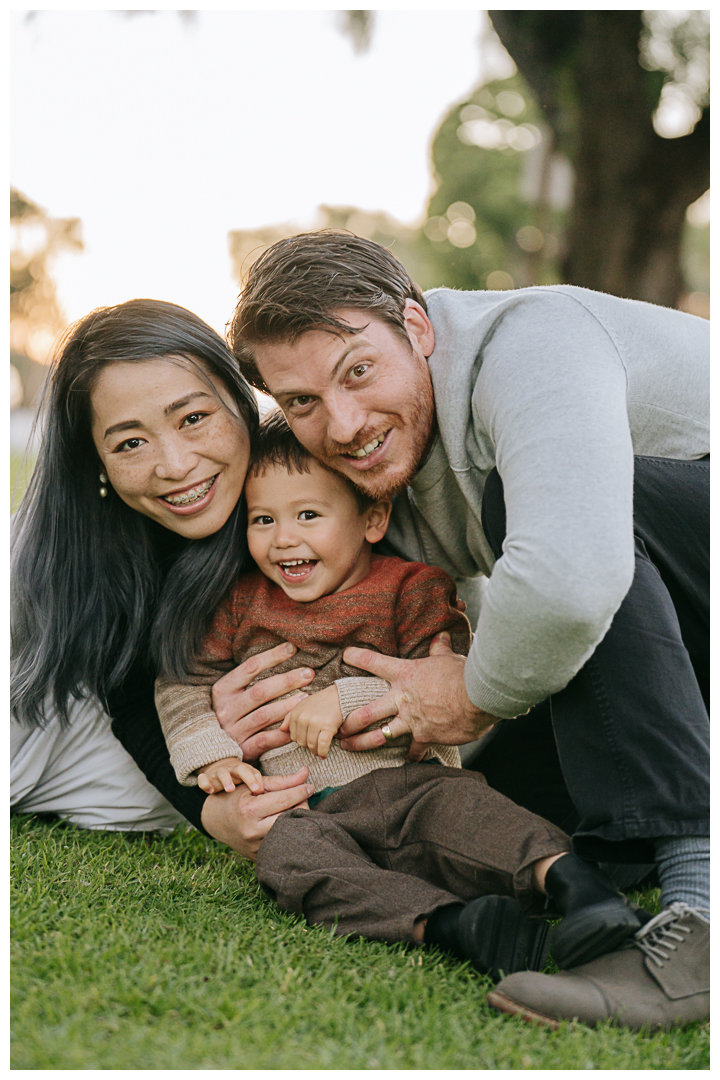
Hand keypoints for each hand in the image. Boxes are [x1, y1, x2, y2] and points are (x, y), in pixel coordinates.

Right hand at [196, 756, 264, 794]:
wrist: (217, 769)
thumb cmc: (240, 778)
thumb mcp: (252, 777)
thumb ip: (270, 782)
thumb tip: (295, 784)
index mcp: (246, 770)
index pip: (254, 772)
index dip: (258, 779)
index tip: (262, 790)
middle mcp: (233, 770)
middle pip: (242, 770)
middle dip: (248, 778)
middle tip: (255, 789)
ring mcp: (219, 774)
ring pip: (222, 773)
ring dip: (227, 780)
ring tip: (231, 789)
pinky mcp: (207, 779)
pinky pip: (203, 779)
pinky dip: (205, 783)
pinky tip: (209, 791)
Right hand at [200, 767, 313, 859]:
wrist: (214, 820)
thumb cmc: (236, 797)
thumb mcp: (254, 785)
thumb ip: (282, 780)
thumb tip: (306, 772)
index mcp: (250, 810)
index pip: (285, 800)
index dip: (301, 791)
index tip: (309, 786)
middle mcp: (252, 831)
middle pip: (290, 818)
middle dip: (302, 806)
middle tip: (304, 797)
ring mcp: (255, 846)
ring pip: (288, 832)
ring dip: (296, 819)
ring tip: (296, 808)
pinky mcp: (258, 856)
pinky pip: (282, 843)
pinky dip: (288, 830)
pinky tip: (288, 821)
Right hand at [211, 642, 315, 759]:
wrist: (212, 748)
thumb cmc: (230, 712)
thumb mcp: (231, 693)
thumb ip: (248, 677)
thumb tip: (281, 653)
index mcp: (223, 690)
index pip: (249, 667)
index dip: (272, 657)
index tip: (292, 648)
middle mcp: (226, 709)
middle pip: (260, 691)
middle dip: (286, 681)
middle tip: (308, 674)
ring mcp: (234, 730)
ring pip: (264, 715)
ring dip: (287, 706)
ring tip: (306, 697)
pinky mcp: (243, 749)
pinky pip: (266, 740)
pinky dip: (283, 733)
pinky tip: (297, 725)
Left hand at [281, 685, 342, 758]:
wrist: (339, 696)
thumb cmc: (320, 702)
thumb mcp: (302, 706)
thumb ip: (289, 717)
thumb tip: (281, 729)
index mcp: (296, 714)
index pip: (294, 737)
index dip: (301, 740)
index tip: (308, 740)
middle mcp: (303, 718)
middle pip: (302, 743)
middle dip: (308, 746)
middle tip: (315, 745)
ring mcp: (315, 723)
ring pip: (312, 745)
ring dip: (316, 751)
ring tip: (319, 752)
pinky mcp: (328, 727)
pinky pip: (322, 745)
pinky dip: (323, 752)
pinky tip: (324, 755)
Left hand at [338, 632, 497, 760]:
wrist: (476, 697)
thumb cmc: (462, 674)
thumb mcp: (448, 658)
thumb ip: (439, 649)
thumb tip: (440, 636)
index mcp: (405, 674)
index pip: (375, 663)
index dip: (358, 658)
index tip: (346, 656)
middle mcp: (402, 698)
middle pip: (366, 711)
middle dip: (349, 721)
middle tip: (337, 726)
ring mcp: (411, 719)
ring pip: (378, 735)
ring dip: (361, 743)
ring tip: (348, 748)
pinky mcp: (425, 736)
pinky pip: (413, 750)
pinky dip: (410, 756)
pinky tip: (407, 761)